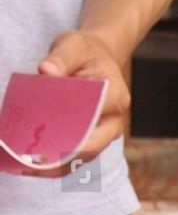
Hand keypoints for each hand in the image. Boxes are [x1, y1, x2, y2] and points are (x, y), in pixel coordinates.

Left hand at [21, 31, 131, 174]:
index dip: (70, 138)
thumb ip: (61, 58)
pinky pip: (76, 155)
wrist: (99, 57)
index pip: (93, 122)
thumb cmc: (87, 51)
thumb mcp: (74, 45)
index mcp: (116, 99)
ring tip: (25, 168)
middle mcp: (113, 122)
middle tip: (28, 164)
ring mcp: (104, 132)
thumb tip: (46, 72)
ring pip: (82, 158)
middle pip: (89, 150)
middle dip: (59, 160)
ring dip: (56, 166)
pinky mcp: (92, 137)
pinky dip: (56, 162)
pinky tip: (33, 165)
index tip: (45, 145)